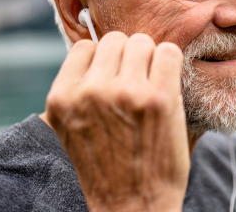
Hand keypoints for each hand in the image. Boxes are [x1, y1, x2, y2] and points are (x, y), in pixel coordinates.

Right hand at [45, 32, 188, 211]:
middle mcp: (91, 91)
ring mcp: (127, 93)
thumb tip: (99, 49)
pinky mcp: (160, 99)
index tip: (116, 76)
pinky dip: (172, 63)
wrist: (132, 206)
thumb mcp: (74, 126)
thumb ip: (79, 90)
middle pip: (118, 40)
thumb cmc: (108, 166)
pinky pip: (169, 52)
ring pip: (144, 42)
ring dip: (151, 59)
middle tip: (138, 81)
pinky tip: (169, 85)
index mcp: (63, 97)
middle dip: (130, 57)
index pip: (86, 47)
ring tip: (152, 85)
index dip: (104, 59)